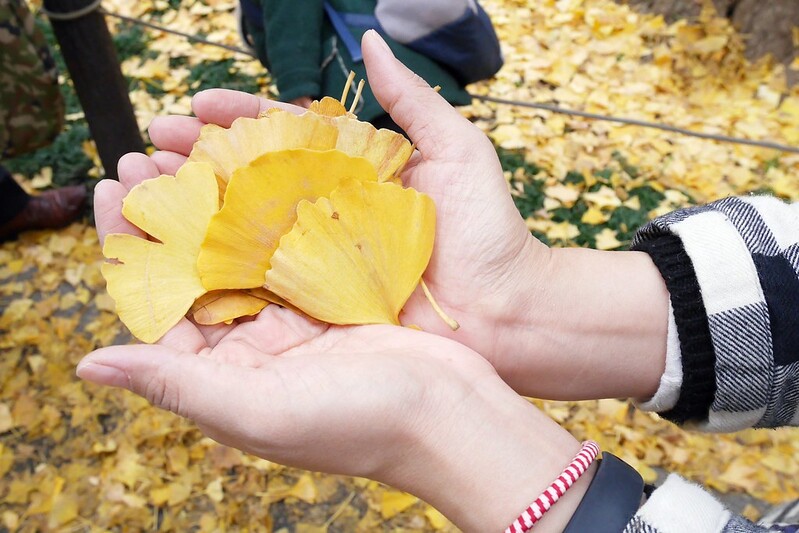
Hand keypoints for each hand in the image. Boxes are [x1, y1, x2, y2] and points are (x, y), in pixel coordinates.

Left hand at [86, 157, 592, 531]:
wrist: (450, 415)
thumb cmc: (357, 424)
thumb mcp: (258, 412)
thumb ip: (175, 385)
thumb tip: (87, 366)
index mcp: (222, 377)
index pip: (155, 306)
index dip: (128, 248)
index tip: (110, 190)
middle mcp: (251, 348)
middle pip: (194, 271)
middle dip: (167, 214)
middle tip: (144, 158)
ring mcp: (293, 321)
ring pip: (240, 251)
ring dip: (214, 202)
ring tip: (188, 151)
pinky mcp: (331, 299)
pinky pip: (289, 248)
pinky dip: (270, 210)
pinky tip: (256, 170)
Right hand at [141, 31, 669, 401]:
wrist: (508, 308)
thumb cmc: (489, 230)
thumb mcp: (457, 149)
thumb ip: (410, 98)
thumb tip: (370, 38)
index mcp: (354, 169)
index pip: (283, 134)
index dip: (238, 118)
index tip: (195, 107)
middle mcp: (328, 210)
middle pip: (250, 178)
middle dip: (197, 162)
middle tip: (148, 151)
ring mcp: (320, 256)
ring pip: (245, 226)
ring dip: (193, 209)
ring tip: (144, 191)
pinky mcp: (321, 300)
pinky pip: (264, 279)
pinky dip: (219, 266)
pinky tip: (176, 254)